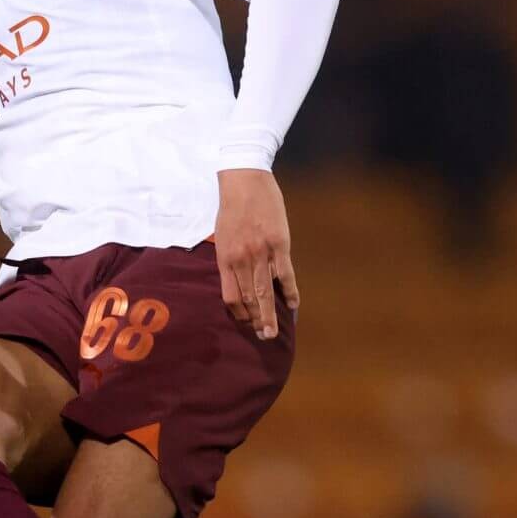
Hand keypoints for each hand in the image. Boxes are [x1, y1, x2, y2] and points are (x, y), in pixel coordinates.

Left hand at [214, 168, 298, 340]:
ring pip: (266, 292)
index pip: (230, 296)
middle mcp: (242, 259)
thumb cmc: (232, 207)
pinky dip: (290, 291)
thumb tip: (237, 277)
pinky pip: (286, 274)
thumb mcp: (222, 235)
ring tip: (274, 332)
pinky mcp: (279, 244)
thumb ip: (229, 257)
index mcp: (225, 258)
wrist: (245, 179)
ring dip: (271, 315)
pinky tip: (294, 305)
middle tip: (263, 337)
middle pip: (249, 299)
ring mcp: (261, 253)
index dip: (239, 313)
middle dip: (256, 321)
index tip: (246, 322)